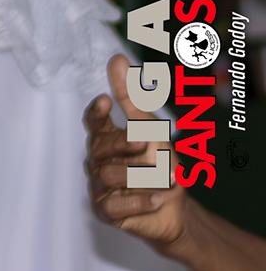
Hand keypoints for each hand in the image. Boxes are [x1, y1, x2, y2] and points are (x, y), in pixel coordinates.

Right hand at [85, 55, 186, 246]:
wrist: (177, 208)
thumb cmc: (162, 166)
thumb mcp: (152, 128)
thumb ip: (132, 98)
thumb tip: (115, 59)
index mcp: (109, 140)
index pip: (93, 123)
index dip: (96, 113)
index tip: (106, 101)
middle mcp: (99, 161)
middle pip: (99, 148)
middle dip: (126, 145)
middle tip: (147, 146)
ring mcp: (99, 187)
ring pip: (107, 175)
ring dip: (143, 176)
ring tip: (165, 179)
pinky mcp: (106, 211)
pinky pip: (113, 204)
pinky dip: (139, 200)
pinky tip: (156, 198)